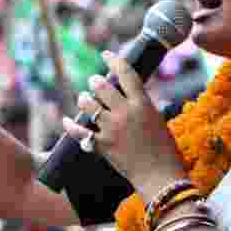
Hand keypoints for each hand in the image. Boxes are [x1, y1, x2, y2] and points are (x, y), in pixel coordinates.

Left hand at [62, 50, 187, 195]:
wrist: (160, 176)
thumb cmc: (165, 150)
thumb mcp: (158, 120)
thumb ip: (142, 106)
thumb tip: (131, 96)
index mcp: (142, 104)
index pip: (126, 73)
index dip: (114, 60)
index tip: (105, 54)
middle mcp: (125, 112)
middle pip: (102, 86)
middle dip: (95, 81)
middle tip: (94, 82)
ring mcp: (111, 128)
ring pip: (88, 104)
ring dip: (84, 99)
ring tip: (84, 99)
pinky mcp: (102, 145)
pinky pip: (78, 132)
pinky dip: (70, 125)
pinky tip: (65, 120)